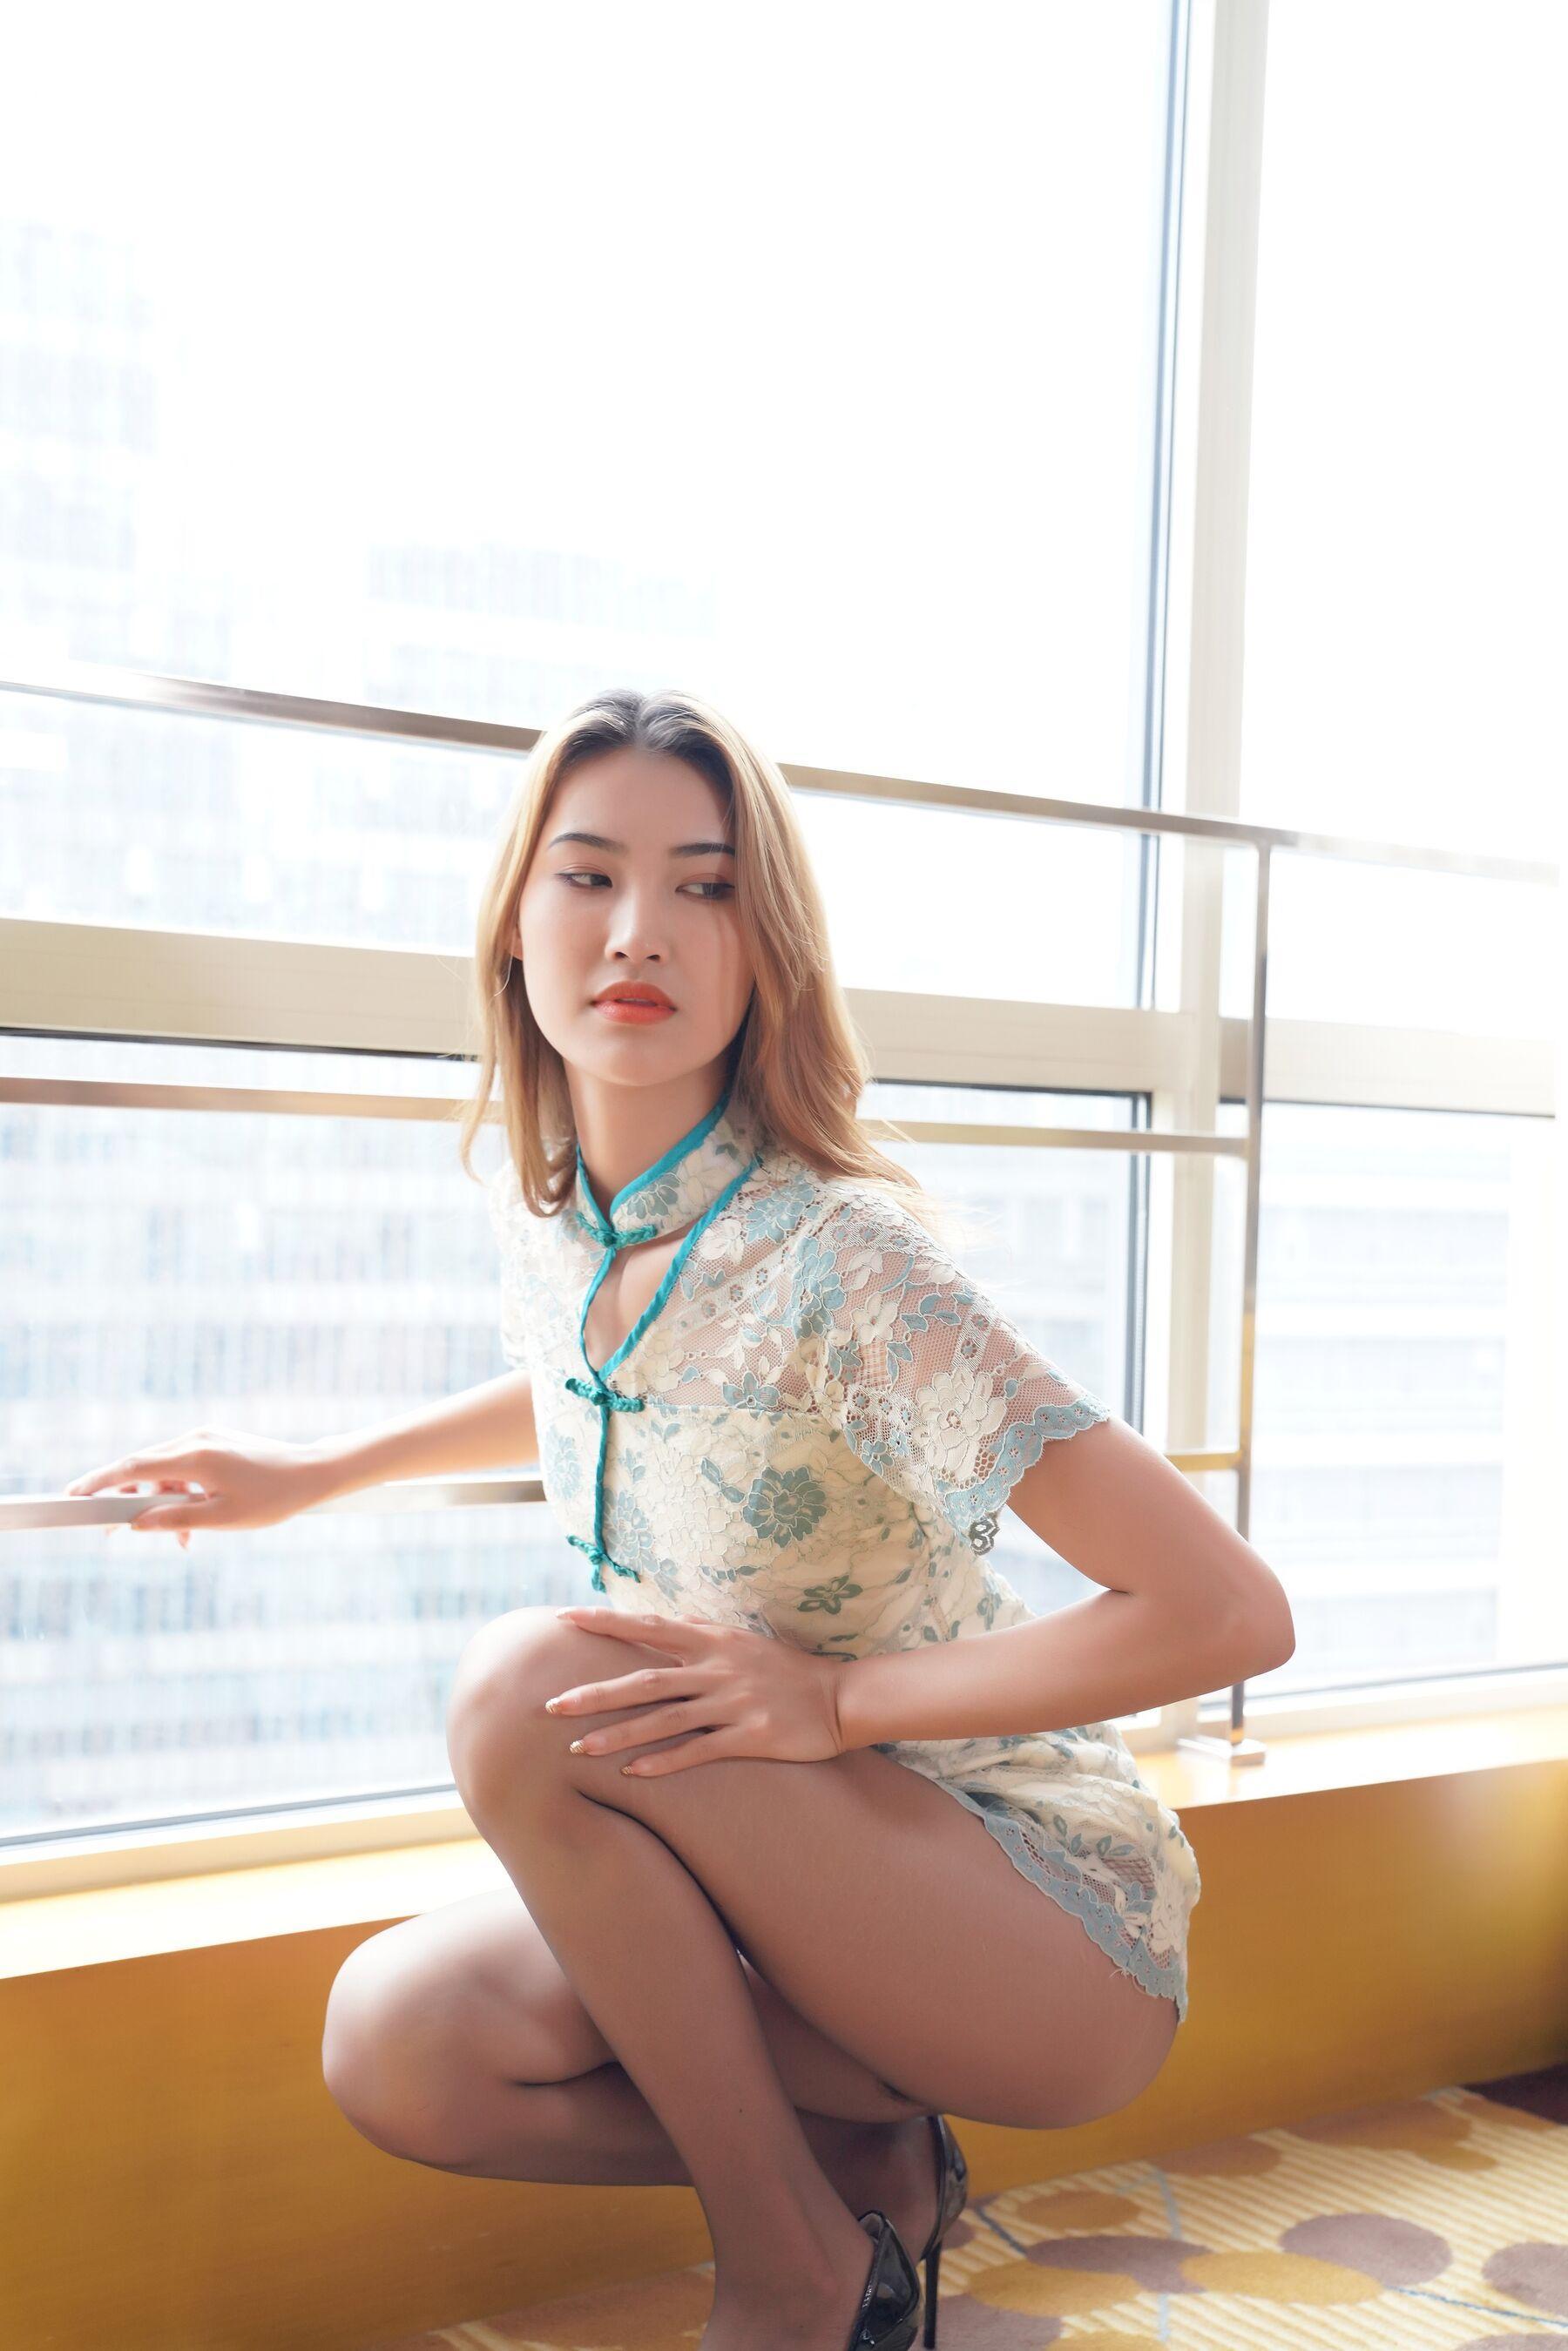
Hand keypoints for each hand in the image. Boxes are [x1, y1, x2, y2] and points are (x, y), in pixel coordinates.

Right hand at [63, 1427, 331, 1549]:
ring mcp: (207, 1438)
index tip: (72, 1495)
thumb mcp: (223, 1518)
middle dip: (126, 1498)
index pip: (133, 1465)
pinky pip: (186, 1468)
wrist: (313, 1473)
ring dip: (162, 1503)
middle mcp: (196, 1439)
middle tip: (108, 1530)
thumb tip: (136, 1524)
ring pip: (165, 1471)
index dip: (99, 1481)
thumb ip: (176, 1520)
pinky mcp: (217, 1442)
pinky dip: (182, 1493)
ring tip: (181, 1541)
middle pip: (144, 1466)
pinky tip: (194, 1525)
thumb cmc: (273, 1498)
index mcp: (195, 1455)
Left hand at [545, 1605, 851, 1776]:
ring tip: (577, 1748)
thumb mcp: (741, 1643)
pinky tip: (632, 1773)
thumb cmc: (785, 1670)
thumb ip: (699, 1637)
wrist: (839, 1698)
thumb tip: (655, 1627)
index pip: (649, 1626)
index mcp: (713, 1640)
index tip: (565, 1618)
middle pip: (645, 1680)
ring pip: (663, 1720)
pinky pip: (698, 1751)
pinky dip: (664, 1762)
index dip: (607, 1621)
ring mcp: (733, 1703)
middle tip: (551, 1705)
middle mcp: (717, 1668)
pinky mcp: (750, 1737)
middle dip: (595, 1693)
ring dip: (617, 1735)